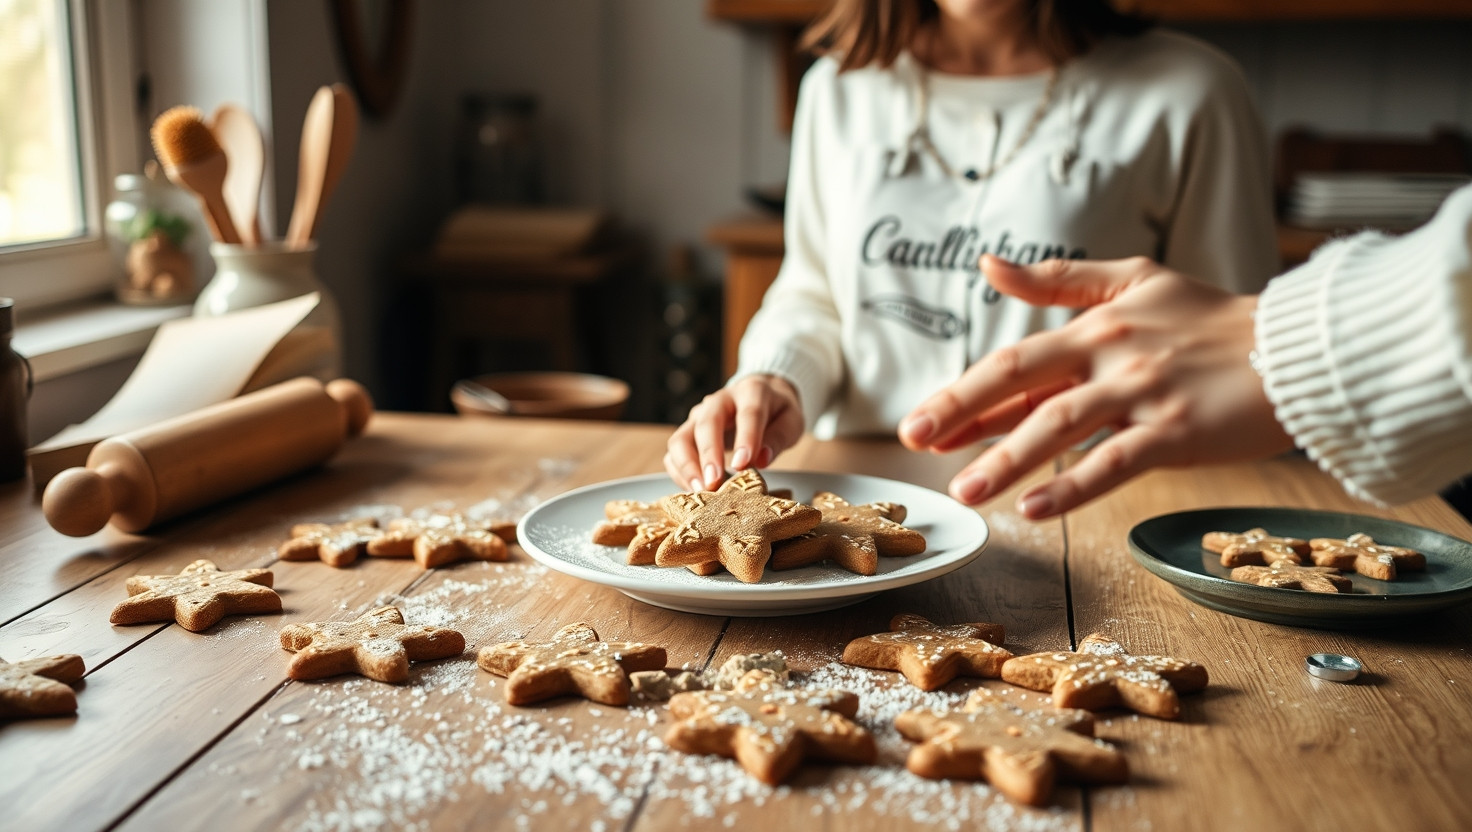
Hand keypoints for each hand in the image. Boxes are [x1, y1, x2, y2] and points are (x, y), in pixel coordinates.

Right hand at [665, 374, 804, 490]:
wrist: (760, 396)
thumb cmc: (777, 412)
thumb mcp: (791, 420)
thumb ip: (779, 437)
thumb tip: (761, 459)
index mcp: (751, 391)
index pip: (748, 413)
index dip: (745, 439)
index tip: (743, 465)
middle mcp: (719, 400)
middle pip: (706, 422)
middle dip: (708, 454)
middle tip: (713, 483)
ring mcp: (699, 416)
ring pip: (681, 437)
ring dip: (687, 466)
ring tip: (700, 491)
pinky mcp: (688, 432)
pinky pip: (674, 453)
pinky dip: (680, 472)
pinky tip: (694, 489)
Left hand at [898, 255, 1292, 517]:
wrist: (1299, 347)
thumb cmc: (1215, 320)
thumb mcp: (1136, 280)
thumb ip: (1060, 279)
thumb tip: (988, 265)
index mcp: (1096, 326)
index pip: (1016, 361)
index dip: (963, 393)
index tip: (919, 422)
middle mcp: (1111, 355)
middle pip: (1021, 381)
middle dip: (961, 412)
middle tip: (913, 442)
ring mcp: (1143, 393)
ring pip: (1059, 424)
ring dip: (1006, 458)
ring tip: (966, 491)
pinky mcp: (1177, 430)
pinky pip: (1114, 461)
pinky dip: (1072, 486)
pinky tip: (1033, 509)